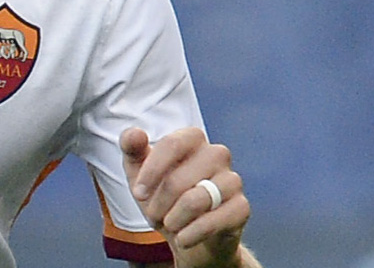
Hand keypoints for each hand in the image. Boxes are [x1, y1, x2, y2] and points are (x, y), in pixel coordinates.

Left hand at [120, 127, 251, 267]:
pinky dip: (191, 234)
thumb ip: (131, 149)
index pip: (172, 144)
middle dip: (158, 203)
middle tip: (153, 215)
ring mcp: (232, 180)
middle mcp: (217, 154)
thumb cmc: (163, 197)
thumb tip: (135, 133)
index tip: (138, 193)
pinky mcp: (241, 208)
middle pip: (179, 179)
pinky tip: (182, 239)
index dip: (151, 171)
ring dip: (173, 220)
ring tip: (169, 226)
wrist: (187, 234)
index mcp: (192, 139)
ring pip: (195, 201)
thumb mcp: (139, 173)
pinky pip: (213, 221)